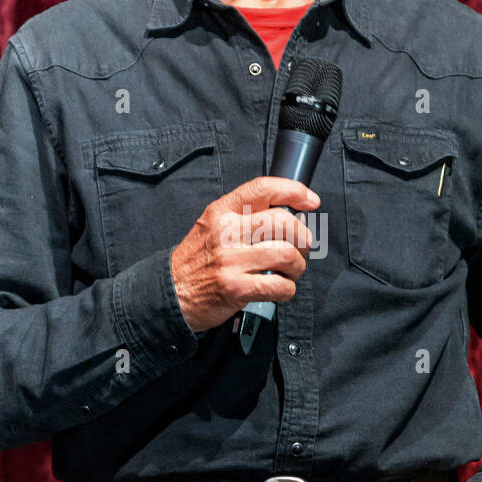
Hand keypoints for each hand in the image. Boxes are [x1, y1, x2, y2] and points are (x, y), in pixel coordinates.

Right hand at [170, 176, 319, 332]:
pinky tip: (280, 288)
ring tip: (290, 271)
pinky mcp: (236, 288)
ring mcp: (231, 260)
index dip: (294, 191)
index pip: (262, 189)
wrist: (171, 292)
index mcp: (222, 211)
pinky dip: (288, 289)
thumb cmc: (197, 260)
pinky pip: (280, 286)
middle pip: (284, 223)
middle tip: (300, 248)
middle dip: (302, 237)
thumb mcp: (212, 225)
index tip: (311, 201)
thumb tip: (287, 214)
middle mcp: (226, 232)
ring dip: (298, 266)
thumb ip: (244, 216)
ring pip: (287, 255)